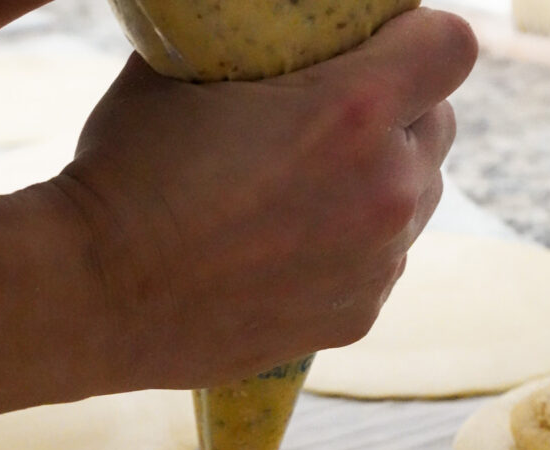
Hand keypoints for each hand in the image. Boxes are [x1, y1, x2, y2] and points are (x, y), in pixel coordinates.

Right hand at [48, 7, 476, 387]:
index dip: (420, 40)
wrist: (95, 294)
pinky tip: (293, 250)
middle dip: (398, 117)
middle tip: (333, 125)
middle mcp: (384, 190)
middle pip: (439, 129)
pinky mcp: (354, 320)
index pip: (453, 47)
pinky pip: (384, 266)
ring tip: (308, 194)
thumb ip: (252, 41)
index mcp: (353, 110)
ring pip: (416, 203)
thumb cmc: (126, 172)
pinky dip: (357, 251)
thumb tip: (263, 23)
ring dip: (380, 187)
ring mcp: (374, 265)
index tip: (384, 48)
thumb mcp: (184, 70)